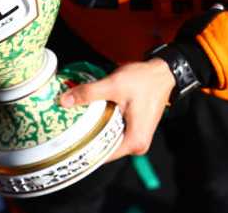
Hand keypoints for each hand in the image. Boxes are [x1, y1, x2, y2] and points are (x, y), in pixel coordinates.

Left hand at [58, 58, 175, 160]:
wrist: (163, 71)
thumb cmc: (145, 80)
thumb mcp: (114, 85)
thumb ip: (89, 93)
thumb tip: (65, 101)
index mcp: (134, 142)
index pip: (101, 155)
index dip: (82, 148)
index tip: (65, 142)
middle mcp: (137, 145)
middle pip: (104, 148)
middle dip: (86, 138)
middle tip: (66, 128)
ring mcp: (137, 138)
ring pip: (108, 139)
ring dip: (94, 130)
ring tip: (75, 121)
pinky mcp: (135, 129)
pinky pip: (114, 131)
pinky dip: (103, 124)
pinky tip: (91, 115)